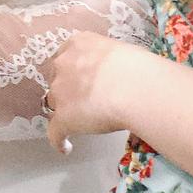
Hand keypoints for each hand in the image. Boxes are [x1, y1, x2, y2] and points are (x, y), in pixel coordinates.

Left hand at [45, 31, 137, 153]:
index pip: (65, 58)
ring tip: (81, 122)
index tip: (79, 79)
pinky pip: (55, 132)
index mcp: (77, 44)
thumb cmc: (137, 67)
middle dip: (68, 90)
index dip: (72, 71)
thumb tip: (113, 74)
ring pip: (56, 104)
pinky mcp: (63, 118)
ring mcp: (59, 92)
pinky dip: (59, 140)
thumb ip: (106, 61)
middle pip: (58, 81)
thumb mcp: (118, 51)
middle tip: (85, 100)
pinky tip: (66, 147)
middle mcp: (63, 65)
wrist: (134, 86)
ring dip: (66, 112)